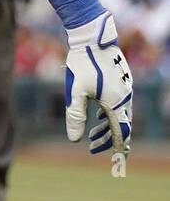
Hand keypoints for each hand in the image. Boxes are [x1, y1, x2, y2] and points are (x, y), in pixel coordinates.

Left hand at [64, 11, 132, 155]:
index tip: (115, 162)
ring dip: (106, 127)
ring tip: (91, 136)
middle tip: (92, 149)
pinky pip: (117, 104)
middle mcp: (125, 98)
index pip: (122, 133)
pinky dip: (108, 115)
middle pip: (121, 126)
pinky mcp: (120, 82)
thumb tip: (75, 139)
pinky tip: (97, 117)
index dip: (118, 148)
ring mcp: (124, 89)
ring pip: (119, 115)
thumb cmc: (82, 65)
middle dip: (108, 139)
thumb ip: (76, 116)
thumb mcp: (75, 92)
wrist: (93, 39)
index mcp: (116, 103)